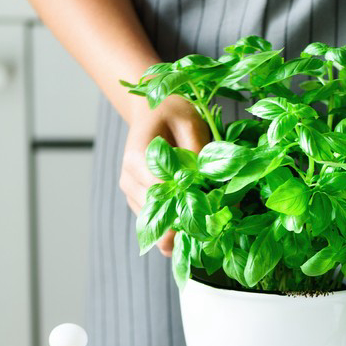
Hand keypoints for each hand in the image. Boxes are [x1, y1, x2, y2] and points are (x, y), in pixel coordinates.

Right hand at [120, 96, 209, 255]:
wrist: (151, 112)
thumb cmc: (171, 113)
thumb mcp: (189, 122)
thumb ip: (197, 151)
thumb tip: (210, 182)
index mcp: (137, 158)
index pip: (162, 192)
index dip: (188, 205)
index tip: (214, 213)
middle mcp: (129, 180)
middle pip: (158, 214)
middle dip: (187, 224)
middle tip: (216, 232)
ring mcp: (132, 193)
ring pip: (155, 225)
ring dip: (181, 232)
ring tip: (210, 234)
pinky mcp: (139, 201)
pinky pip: (157, 223)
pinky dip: (176, 229)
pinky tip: (198, 233)